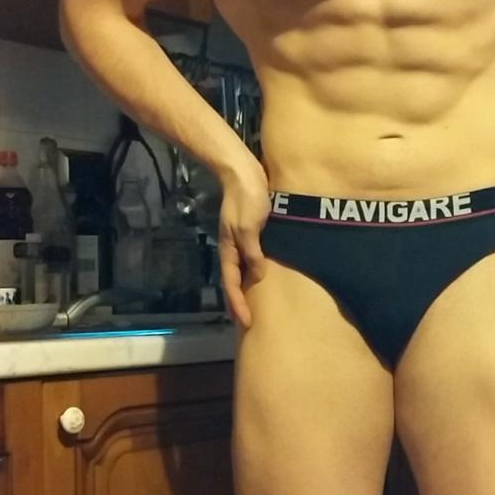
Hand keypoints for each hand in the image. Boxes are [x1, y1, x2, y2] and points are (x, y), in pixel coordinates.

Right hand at [218, 152, 270, 328]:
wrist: (243, 172)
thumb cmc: (247, 199)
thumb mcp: (249, 227)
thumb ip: (252, 252)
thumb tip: (257, 276)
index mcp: (229, 249)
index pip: (231, 284)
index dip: (238, 304)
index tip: (246, 322)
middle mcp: (233, 248)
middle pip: (234, 281)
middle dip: (240, 302)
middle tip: (249, 322)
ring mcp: (241, 240)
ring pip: (243, 271)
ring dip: (248, 289)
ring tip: (257, 306)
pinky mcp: (251, 232)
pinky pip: (252, 259)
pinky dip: (255, 272)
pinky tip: (264, 276)